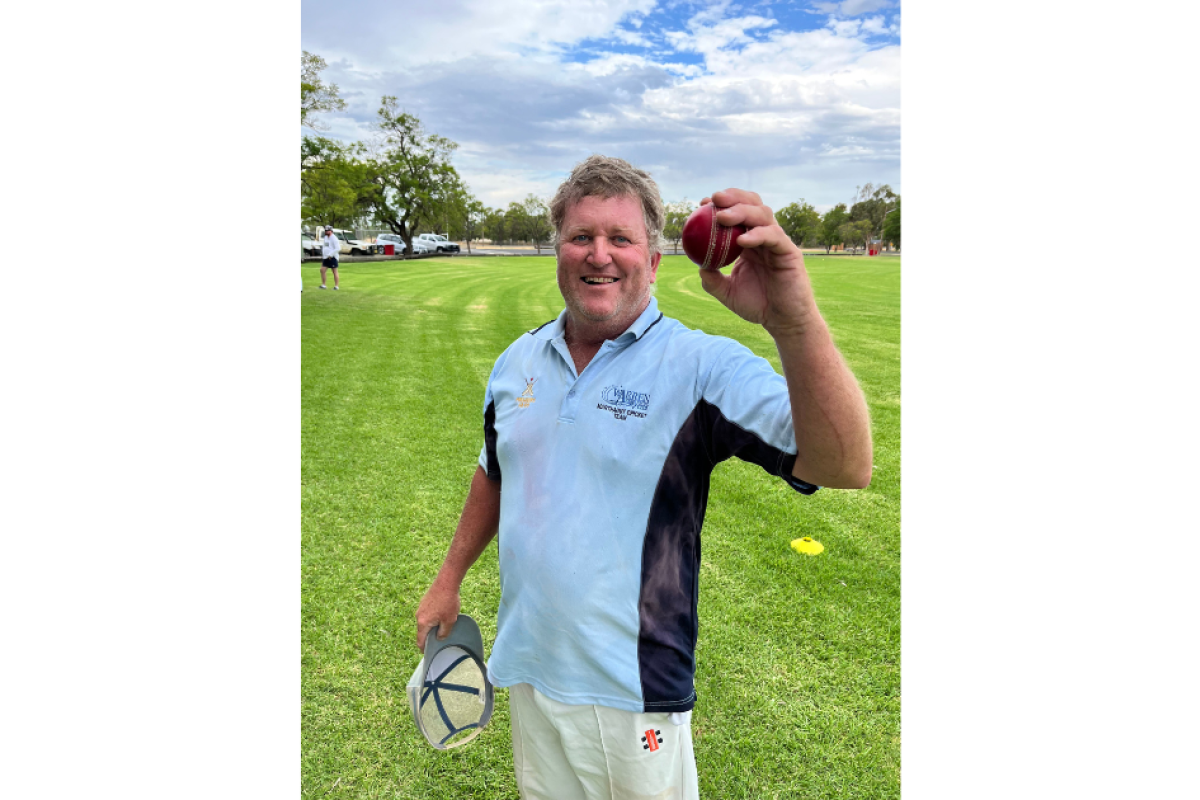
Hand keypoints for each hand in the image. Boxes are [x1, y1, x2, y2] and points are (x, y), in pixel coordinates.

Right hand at [415, 580, 460, 651]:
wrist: (446, 582)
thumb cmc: (448, 602)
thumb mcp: (449, 621)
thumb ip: (443, 633)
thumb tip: (439, 639)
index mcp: (423, 623)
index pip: (420, 641)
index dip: (424, 649)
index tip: (428, 654)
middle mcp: (418, 616)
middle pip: (422, 631)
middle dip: (429, 637)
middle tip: (439, 640)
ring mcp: (420, 608)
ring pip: (425, 622)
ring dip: (432, 626)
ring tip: (443, 626)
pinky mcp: (424, 602)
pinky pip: (427, 615)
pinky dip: (432, 618)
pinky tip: (442, 615)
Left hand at [696, 189, 817, 337]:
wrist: (782, 321)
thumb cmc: (757, 305)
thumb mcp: (727, 292)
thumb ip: (712, 279)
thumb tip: (698, 265)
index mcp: (749, 241)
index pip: (737, 213)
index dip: (722, 204)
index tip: (702, 204)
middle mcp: (764, 236)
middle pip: (752, 204)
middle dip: (733, 197)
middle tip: (714, 199)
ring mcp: (778, 241)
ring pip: (763, 214)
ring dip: (742, 211)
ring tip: (722, 217)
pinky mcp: (789, 251)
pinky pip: (774, 236)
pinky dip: (757, 234)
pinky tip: (742, 240)